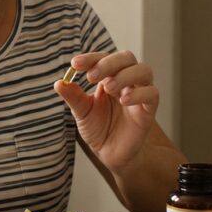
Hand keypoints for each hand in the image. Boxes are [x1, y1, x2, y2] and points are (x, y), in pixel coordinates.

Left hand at [53, 51, 159, 174]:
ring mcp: (139, 93)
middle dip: (109, 63)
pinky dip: (139, 93)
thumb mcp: (81, 112)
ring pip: (144, 70)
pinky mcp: (149, 109)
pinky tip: (124, 100)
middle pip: (127, 58)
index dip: (91, 58)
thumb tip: (59, 83)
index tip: (76, 64)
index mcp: (109, 77)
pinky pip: (152, 94)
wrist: (110, 153)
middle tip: (92, 76)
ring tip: (108, 88)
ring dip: (125, 75)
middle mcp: (126, 81)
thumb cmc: (98, 129)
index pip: (103, 58)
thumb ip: (73, 97)